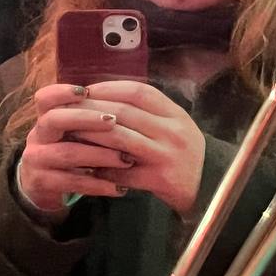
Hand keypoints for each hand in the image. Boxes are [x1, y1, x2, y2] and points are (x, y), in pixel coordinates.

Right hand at [18, 84, 136, 214]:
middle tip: (113, 120)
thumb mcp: (74, 132)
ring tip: (126, 159)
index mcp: (45, 118)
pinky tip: (119, 188)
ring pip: (67, 153)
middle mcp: (37, 136)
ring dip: (100, 155)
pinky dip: (98, 184)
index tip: (86, 91)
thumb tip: (126, 101)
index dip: (62, 92)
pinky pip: (72, 182)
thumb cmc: (69, 151)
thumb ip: (89, 118)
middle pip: (54, 119)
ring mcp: (37, 160)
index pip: (45, 98)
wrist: (43, 187)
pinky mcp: (41, 183)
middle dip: (85, 118)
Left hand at [72, 80, 205, 214]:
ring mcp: (166, 155)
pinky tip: (87, 168)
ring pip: (120, 139)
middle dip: (91, 110)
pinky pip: (123, 172)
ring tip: (70, 135)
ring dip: (91, 136)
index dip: (109, 88)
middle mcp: (172, 131)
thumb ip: (147, 111)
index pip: (138, 92)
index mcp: (175, 113)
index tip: (86, 90)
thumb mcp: (174, 124)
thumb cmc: (182, 151)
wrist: (209, 186)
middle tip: (67, 110)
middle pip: (124, 112)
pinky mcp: (159, 179)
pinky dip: (103, 170)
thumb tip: (104, 99)